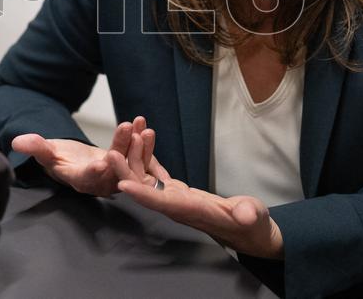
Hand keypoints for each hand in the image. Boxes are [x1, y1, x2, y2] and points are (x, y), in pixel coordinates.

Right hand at [11, 116, 155, 196]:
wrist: (75, 160)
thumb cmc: (58, 157)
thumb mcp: (46, 152)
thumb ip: (35, 147)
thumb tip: (17, 142)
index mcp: (80, 180)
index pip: (87, 178)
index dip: (93, 172)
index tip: (99, 163)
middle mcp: (100, 182)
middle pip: (113, 167)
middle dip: (121, 148)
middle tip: (127, 128)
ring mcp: (116, 175)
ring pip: (130, 162)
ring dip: (137, 144)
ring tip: (140, 125)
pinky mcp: (127, 167)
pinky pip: (138, 156)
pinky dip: (142, 141)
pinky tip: (144, 124)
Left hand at [108, 148, 283, 259]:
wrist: (249, 228)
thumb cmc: (251, 223)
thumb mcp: (252, 217)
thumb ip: (248, 215)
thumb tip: (246, 214)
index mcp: (190, 211)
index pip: (160, 203)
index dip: (141, 194)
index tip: (121, 185)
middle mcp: (175, 206)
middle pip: (144, 189)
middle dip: (126, 172)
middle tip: (109, 153)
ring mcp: (174, 198)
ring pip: (147, 178)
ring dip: (136, 158)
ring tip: (129, 134)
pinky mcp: (177, 191)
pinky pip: (157, 173)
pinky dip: (149, 157)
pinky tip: (143, 140)